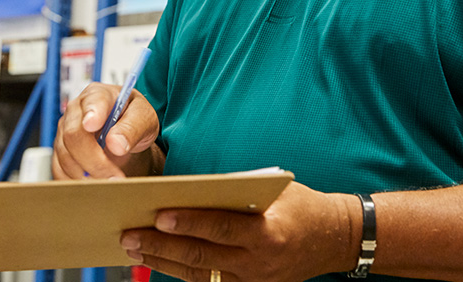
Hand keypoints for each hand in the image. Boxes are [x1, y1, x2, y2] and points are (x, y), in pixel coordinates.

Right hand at [52, 82, 159, 178]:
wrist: (127, 137)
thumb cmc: (135, 121)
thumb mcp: (145, 119)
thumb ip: (133, 127)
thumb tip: (116, 143)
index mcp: (98, 95)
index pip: (91, 104)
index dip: (92, 115)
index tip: (93, 126)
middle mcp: (76, 112)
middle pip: (73, 136)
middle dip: (95, 161)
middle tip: (116, 177)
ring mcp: (64, 132)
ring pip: (65, 157)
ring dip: (87, 176)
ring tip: (110, 184)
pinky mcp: (60, 153)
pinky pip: (59, 171)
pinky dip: (76, 183)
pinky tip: (94, 186)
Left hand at [120, 182, 355, 281]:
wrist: (332, 239)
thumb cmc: (300, 205)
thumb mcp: (274, 190)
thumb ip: (236, 193)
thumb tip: (189, 190)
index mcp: (267, 232)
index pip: (221, 227)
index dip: (189, 223)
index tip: (159, 216)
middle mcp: (259, 262)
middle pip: (202, 256)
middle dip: (162, 246)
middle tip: (130, 235)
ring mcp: (254, 281)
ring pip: (200, 274)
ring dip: (163, 262)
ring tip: (134, 249)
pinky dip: (181, 272)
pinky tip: (158, 261)